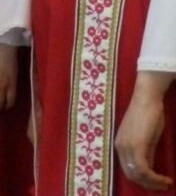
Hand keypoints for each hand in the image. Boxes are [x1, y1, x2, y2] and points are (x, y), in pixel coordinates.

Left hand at [115, 74, 173, 190]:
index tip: (156, 184)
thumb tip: (150, 167)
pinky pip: (143, 169)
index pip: (127, 170)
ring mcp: (126, 146)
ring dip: (153, 182)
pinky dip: (154, 177)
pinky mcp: (136, 145)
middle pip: (131, 175)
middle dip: (148, 184)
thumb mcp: (146, 137)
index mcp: (119, 144)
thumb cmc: (147, 115)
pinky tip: (166, 178)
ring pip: (137, 174)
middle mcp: (120, 147)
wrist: (147, 99)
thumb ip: (146, 152)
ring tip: (167, 183)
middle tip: (163, 186)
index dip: (142, 180)